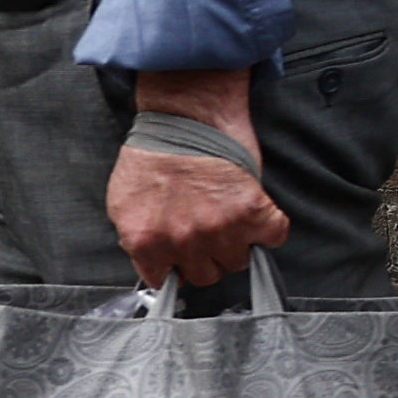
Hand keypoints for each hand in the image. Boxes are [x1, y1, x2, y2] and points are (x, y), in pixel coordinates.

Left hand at [104, 74, 286, 290]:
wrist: (186, 117)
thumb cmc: (155, 153)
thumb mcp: (124, 204)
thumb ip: (140, 239)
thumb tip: (157, 261)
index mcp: (146, 242)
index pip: (165, 279)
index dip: (176, 264)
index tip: (183, 254)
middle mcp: (183, 242)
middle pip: (205, 276)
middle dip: (206, 256)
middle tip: (207, 230)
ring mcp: (220, 229)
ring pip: (237, 261)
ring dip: (236, 244)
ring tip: (230, 218)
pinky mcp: (253, 212)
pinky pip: (273, 238)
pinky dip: (269, 229)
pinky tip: (255, 214)